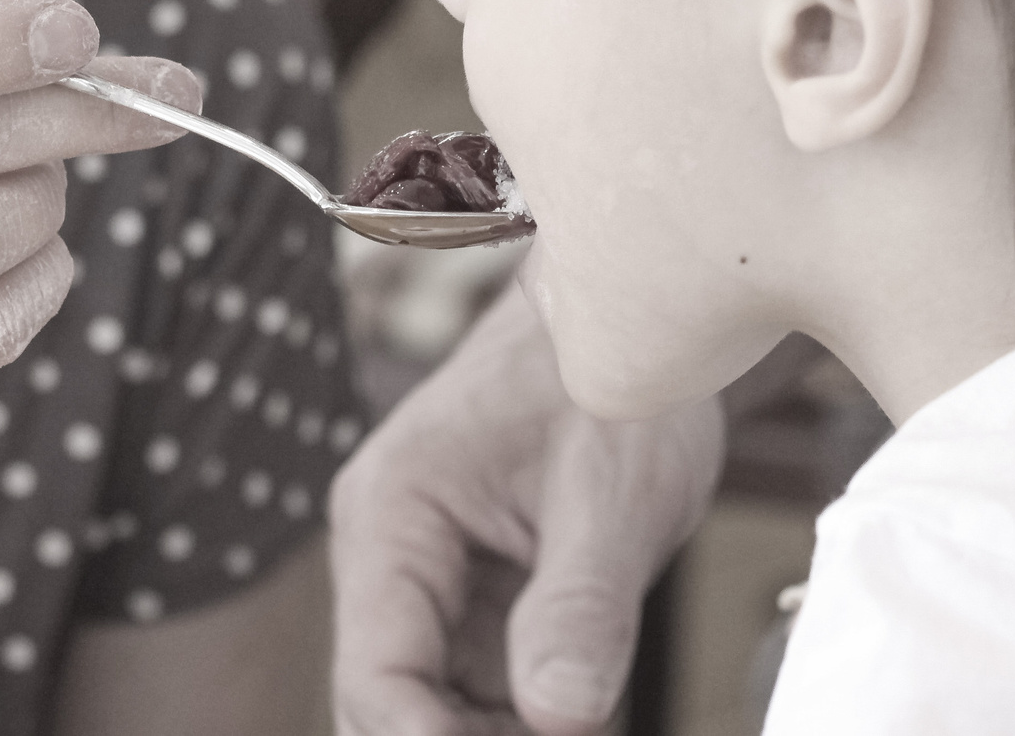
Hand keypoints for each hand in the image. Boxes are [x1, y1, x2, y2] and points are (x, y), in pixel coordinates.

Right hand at [330, 287, 724, 734]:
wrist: (634, 318)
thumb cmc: (608, 373)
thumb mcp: (609, 490)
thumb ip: (579, 606)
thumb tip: (558, 719)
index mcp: (392, 516)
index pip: (379, 675)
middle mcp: (392, 556)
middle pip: (390, 705)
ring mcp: (433, 584)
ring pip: (435, 709)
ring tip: (586, 723)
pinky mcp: (479, 601)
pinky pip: (480, 692)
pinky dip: (526, 722)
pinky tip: (584, 716)